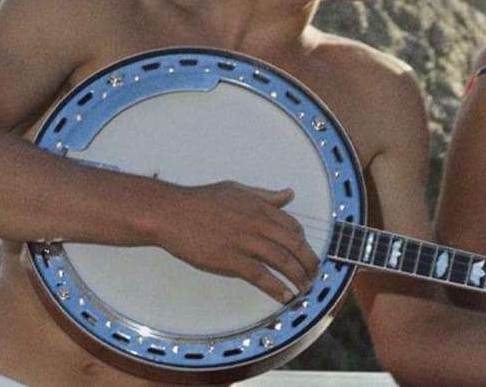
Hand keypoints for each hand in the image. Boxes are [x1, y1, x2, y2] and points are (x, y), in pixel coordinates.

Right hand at [155, 181, 317, 300]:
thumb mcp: (237, 190)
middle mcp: (257, 224)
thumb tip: (288, 194)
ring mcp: (244, 242)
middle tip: (314, 274)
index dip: (304, 242)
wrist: (171, 212)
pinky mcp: (229, 259)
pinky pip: (260, 276)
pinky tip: (285, 296)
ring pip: (282, 261)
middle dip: (309, 262)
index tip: (306, 253)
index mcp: (260, 207)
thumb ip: (265, 195)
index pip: (293, 226)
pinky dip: (276, 287)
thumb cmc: (200, 200)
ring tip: (305, 288)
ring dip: (298, 277)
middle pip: (294, 245)